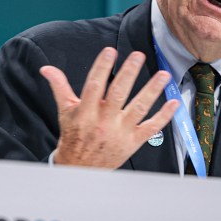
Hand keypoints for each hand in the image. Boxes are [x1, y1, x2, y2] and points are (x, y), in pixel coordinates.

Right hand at [39, 47, 179, 168]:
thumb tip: (46, 68)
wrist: (80, 169)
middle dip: (129, 73)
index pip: (94, 86)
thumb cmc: (74, 136)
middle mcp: (104, 122)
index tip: (110, 51)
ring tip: (163, 75)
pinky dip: (164, 116)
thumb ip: (59, 87)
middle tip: (138, 55)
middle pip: (118, 95)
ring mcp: (121, 133)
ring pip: (139, 109)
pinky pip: (151, 128)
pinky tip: (174, 102)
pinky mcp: (133, 142)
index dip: (101, 68)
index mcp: (86, 113)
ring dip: (153, 91)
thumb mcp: (65, 111)